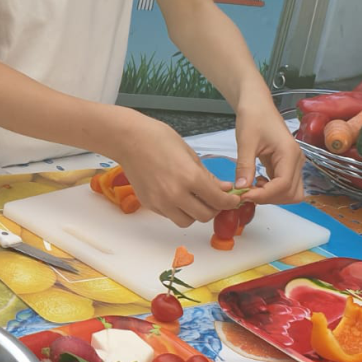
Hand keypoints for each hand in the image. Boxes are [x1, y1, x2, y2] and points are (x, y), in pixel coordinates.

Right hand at [106, 111, 239, 226]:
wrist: (129, 140)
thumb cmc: (159, 139)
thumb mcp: (191, 155)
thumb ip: (208, 176)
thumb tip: (224, 189)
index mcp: (190, 178)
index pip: (218, 201)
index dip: (229, 202)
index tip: (232, 200)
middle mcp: (175, 194)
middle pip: (204, 216)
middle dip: (214, 209)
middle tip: (215, 199)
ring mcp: (160, 202)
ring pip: (187, 221)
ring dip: (195, 214)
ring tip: (195, 200)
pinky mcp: (149, 204)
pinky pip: (170, 215)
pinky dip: (178, 210)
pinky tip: (177, 196)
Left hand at [234, 95, 303, 203]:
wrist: (257, 104)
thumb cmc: (253, 117)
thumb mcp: (246, 141)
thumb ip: (245, 166)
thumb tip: (242, 188)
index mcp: (290, 154)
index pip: (283, 185)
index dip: (264, 195)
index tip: (244, 194)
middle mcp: (297, 161)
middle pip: (291, 193)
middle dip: (269, 198)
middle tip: (247, 192)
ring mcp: (294, 164)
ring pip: (290, 193)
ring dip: (272, 196)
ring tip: (252, 187)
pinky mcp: (287, 165)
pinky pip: (284, 186)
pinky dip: (271, 190)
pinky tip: (256, 182)